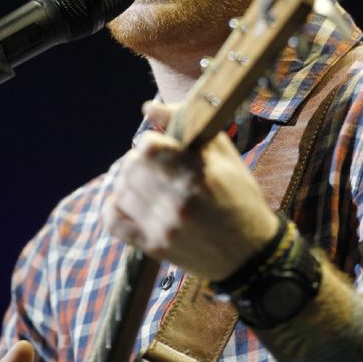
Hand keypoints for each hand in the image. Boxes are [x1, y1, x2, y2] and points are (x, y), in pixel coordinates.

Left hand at [103, 101, 277, 280]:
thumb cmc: (240, 197)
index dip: (150, 143)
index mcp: (196, 175)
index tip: (160, 147)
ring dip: (130, 183)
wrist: (250, 254)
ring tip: (147, 184)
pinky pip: (112, 221)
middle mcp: (177, 202)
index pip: (147, 147)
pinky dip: (115, 207)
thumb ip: (187, 125)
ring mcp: (163, 227)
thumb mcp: (225, 156)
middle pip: (130, 167)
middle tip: (152, 166)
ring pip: (121, 191)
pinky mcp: (153, 247)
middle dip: (138, 161)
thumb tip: (148, 107)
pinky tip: (131, 202)